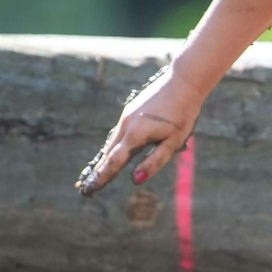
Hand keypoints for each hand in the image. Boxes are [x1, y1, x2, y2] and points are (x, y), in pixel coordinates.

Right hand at [76, 68, 201, 194]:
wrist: (183, 82)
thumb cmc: (182, 115)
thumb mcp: (173, 142)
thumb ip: (154, 161)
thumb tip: (135, 179)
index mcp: (136, 135)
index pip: (114, 162)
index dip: (102, 178)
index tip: (89, 190)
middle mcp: (126, 125)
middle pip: (109, 153)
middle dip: (99, 171)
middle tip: (88, 187)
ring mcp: (126, 116)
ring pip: (113, 142)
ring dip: (106, 158)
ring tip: (98, 174)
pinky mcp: (130, 110)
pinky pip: (119, 132)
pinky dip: (115, 145)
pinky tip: (115, 153)